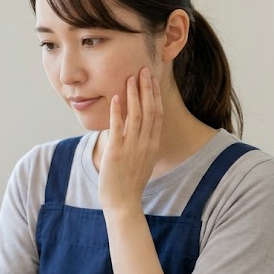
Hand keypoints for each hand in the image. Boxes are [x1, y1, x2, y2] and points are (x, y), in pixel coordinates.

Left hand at [98, 67, 162, 214]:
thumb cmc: (130, 185)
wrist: (123, 204)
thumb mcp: (142, 162)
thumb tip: (140, 134)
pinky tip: (116, 97)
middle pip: (150, 109)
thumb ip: (142, 146)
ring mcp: (132, 147)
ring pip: (136, 115)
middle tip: (143, 69)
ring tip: (131, 77)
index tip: (152, 79)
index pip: (157, 114)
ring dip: (134, 94)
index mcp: (153, 145)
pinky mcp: (117, 152)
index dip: (155, 95)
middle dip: (147, 88)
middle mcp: (145, 144)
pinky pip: (118, 127)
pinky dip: (118, 111)